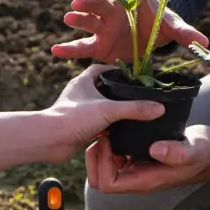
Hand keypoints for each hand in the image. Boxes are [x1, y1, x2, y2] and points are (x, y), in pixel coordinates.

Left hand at [43, 65, 165, 162]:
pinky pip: (100, 125)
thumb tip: (159, 108)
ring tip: (136, 115)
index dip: (118, 71)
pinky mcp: (81, 128)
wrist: (50, 141)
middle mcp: (81, 94)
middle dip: (120, 93)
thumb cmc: (73, 118)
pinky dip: (111, 128)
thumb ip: (135, 109)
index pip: (103, 69)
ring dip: (116, 112)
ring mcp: (80, 111)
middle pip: (105, 89)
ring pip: (103, 109)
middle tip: (139, 98)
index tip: (134, 76)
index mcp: (84, 81)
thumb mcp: (108, 109)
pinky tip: (125, 132)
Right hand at [53, 0, 208, 62]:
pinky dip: (68, 49)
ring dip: (78, 18)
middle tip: (80, 3)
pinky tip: (55, 51)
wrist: (150, 32)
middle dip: (89, 1)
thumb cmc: (159, 22)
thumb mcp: (172, 26)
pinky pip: (81, 46)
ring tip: (69, 18)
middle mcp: (112, 10)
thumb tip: (205, 42)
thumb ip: (185, 33)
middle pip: (98, 1)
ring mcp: (103, 27)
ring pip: (88, 21)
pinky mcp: (98, 44)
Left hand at [86, 125, 209, 193]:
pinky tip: (119, 126)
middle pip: (101, 178)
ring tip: (108, 127)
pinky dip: (112, 144)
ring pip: (106, 168)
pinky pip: (116, 157)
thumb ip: (178, 152)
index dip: (101, 164)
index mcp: (146, 181)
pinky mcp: (140, 159)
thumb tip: (156, 149)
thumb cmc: (206, 152)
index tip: (107, 140)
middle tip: (103, 132)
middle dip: (96, 157)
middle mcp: (138, 178)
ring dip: (102, 150)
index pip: (108, 184)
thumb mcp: (195, 150)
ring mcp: (138, 169)